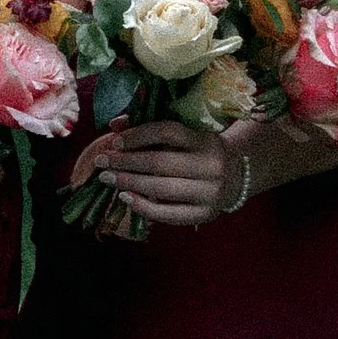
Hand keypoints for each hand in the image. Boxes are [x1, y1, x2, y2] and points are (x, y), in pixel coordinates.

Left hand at [87, 121, 240, 228]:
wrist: (237, 176)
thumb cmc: (199, 152)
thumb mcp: (184, 136)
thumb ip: (151, 129)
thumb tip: (114, 124)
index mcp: (206, 139)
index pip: (168, 132)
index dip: (138, 135)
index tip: (114, 141)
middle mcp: (212, 165)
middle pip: (160, 163)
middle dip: (125, 162)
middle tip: (100, 161)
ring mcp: (210, 192)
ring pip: (161, 189)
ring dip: (129, 183)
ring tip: (107, 178)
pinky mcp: (204, 214)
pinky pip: (167, 213)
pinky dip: (142, 207)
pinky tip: (125, 198)